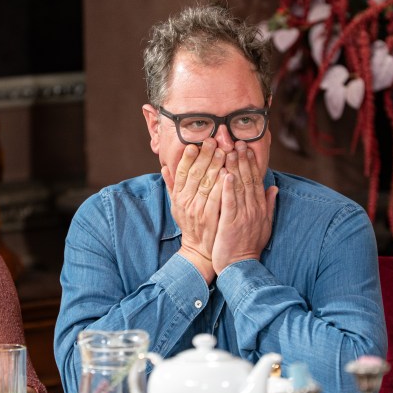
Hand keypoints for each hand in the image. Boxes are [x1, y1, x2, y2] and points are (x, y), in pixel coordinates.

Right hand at [162, 139, 226, 282]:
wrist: (199, 252)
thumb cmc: (190, 226)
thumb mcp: (177, 207)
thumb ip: (172, 187)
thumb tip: (164, 167)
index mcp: (178, 197)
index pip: (182, 172)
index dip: (188, 157)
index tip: (196, 144)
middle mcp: (186, 202)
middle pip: (195, 173)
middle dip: (205, 155)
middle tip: (214, 140)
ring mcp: (198, 210)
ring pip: (206, 183)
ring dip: (215, 165)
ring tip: (223, 150)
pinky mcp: (210, 218)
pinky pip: (216, 198)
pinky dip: (221, 185)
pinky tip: (228, 172)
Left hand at [212, 141, 277, 273]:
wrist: (241, 267)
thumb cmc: (249, 246)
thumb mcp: (264, 225)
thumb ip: (269, 205)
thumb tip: (274, 188)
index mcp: (260, 208)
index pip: (255, 180)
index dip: (251, 163)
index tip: (247, 148)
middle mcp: (253, 209)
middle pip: (248, 179)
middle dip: (242, 159)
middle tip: (237, 141)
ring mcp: (243, 216)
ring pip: (239, 187)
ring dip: (235, 168)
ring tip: (229, 151)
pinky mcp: (231, 223)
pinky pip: (230, 202)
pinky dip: (228, 188)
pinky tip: (226, 174)